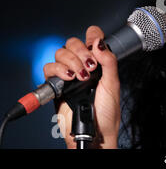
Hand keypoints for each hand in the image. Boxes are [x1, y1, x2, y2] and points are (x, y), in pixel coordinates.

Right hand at [43, 26, 120, 147]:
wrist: (96, 133)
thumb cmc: (107, 112)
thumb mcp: (113, 84)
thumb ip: (109, 61)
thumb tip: (99, 43)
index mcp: (98, 63)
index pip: (92, 38)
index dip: (92, 35)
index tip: (95, 42)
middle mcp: (82, 66)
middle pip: (72, 43)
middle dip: (81, 52)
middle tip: (90, 66)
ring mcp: (69, 74)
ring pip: (60, 54)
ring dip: (71, 62)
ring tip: (82, 77)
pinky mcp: (56, 86)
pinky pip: (48, 69)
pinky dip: (58, 70)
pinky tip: (69, 78)